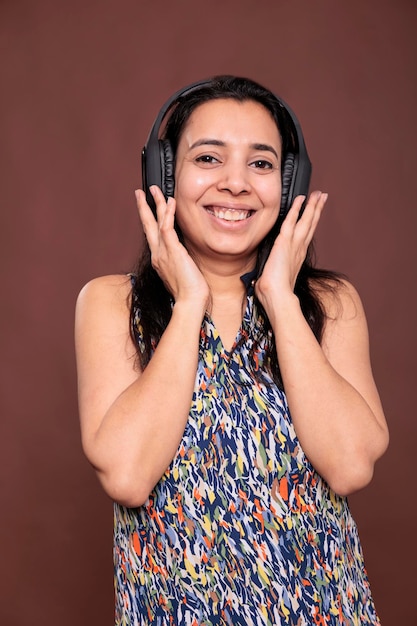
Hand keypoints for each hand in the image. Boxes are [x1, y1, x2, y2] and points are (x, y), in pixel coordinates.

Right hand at [135, 186, 209, 306]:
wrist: (190, 302)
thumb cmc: (189, 293)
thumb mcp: (181, 274)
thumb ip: (179, 263)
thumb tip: (183, 258)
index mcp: (159, 260)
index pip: (152, 235)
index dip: (150, 221)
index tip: (149, 211)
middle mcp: (157, 254)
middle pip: (147, 225)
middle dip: (144, 207)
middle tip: (140, 192)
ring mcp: (163, 252)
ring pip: (156, 222)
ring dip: (155, 204)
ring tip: (154, 190)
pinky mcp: (173, 251)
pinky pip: (167, 227)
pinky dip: (168, 213)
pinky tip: (169, 202)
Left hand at [255, 191, 327, 306]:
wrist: (277, 296)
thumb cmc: (274, 293)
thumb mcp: (272, 280)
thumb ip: (269, 276)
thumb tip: (259, 281)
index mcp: (297, 257)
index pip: (305, 235)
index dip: (311, 223)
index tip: (314, 214)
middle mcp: (299, 249)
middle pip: (311, 225)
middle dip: (316, 210)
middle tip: (322, 197)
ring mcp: (294, 245)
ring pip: (306, 220)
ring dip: (312, 206)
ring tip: (319, 194)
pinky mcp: (285, 242)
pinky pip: (291, 220)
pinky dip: (296, 209)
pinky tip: (301, 198)